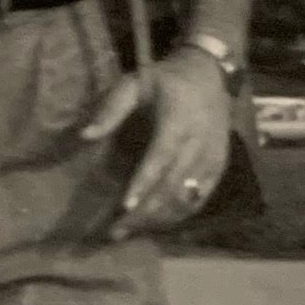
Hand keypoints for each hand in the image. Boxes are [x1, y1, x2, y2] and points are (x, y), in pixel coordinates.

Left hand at [83, 47, 232, 234]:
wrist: (209, 73)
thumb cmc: (166, 80)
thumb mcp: (135, 83)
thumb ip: (111, 109)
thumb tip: (84, 135)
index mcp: (179, 119)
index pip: (162, 156)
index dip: (144, 182)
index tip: (124, 206)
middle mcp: (200, 141)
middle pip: (173, 184)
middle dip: (145, 211)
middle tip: (115, 231)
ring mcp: (213, 156)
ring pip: (187, 197)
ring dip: (159, 218)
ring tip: (130, 231)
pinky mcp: (219, 167)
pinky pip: (200, 198)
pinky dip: (178, 214)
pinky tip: (156, 223)